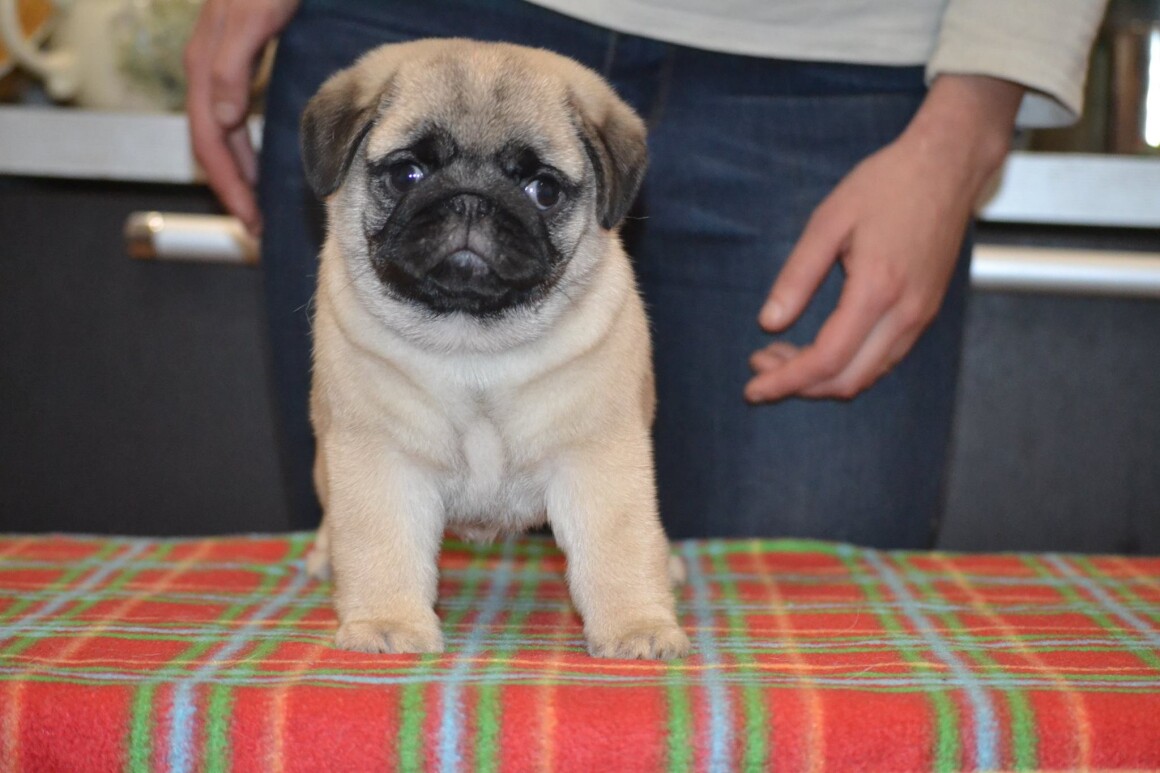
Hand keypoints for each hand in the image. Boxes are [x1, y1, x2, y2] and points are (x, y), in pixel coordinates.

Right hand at [183, 0, 299, 234]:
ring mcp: (222, 63)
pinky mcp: (240, 58)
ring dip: (237, 173)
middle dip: (232, 191)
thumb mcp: (256, 14)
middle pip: (211, 144)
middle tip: (257, 231)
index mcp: (208, 66)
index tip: (251, 224)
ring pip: (220, 132)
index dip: (228, 186)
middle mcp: (209, 69)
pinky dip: (244, 145)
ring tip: (257, 207)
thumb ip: (234, 62)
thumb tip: (221, 118)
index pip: (209, 141)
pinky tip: (261, 159)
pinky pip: (233, 115)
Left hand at [745, 75, 1023, 402]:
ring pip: (867, 375)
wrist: (947, 165)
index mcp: (878, 290)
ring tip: (781, 355)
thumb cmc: (888, 184)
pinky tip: (819, 346)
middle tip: (761, 365)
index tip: (753, 387)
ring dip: (822, 377)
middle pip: (848, 380)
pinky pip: (883, 358)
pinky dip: (847, 365)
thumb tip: (769, 323)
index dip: (785, 380)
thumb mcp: (827, 223)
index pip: (827, 359)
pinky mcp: (925, 312)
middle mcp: (906, 313)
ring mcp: (921, 316)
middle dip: (799, 385)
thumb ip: (796, 277)